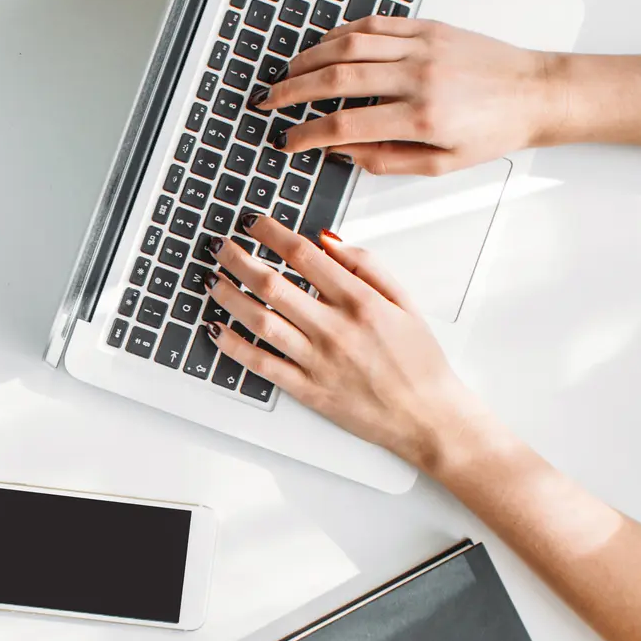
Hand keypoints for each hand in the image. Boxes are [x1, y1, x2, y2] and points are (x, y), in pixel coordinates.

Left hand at [201, 214, 489, 470]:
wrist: (427, 416)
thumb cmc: (419, 360)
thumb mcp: (404, 302)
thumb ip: (367, 265)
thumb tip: (328, 240)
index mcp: (360, 301)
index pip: (304, 256)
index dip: (272, 234)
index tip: (255, 223)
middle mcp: (335, 329)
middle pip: (273, 284)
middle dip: (239, 259)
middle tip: (220, 246)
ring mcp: (318, 360)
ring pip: (261, 321)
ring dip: (230, 297)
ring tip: (213, 279)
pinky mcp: (308, 389)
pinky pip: (262, 364)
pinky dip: (235, 346)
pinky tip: (216, 328)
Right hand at [260, 15, 562, 175]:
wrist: (537, 93)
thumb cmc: (494, 131)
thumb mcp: (441, 165)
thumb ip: (386, 160)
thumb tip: (342, 152)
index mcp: (421, 119)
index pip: (344, 125)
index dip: (307, 134)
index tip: (288, 141)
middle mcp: (419, 78)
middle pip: (335, 80)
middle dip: (293, 91)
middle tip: (269, 101)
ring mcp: (423, 47)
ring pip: (348, 46)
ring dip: (309, 59)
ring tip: (287, 73)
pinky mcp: (429, 27)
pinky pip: (374, 25)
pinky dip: (341, 34)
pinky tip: (323, 47)